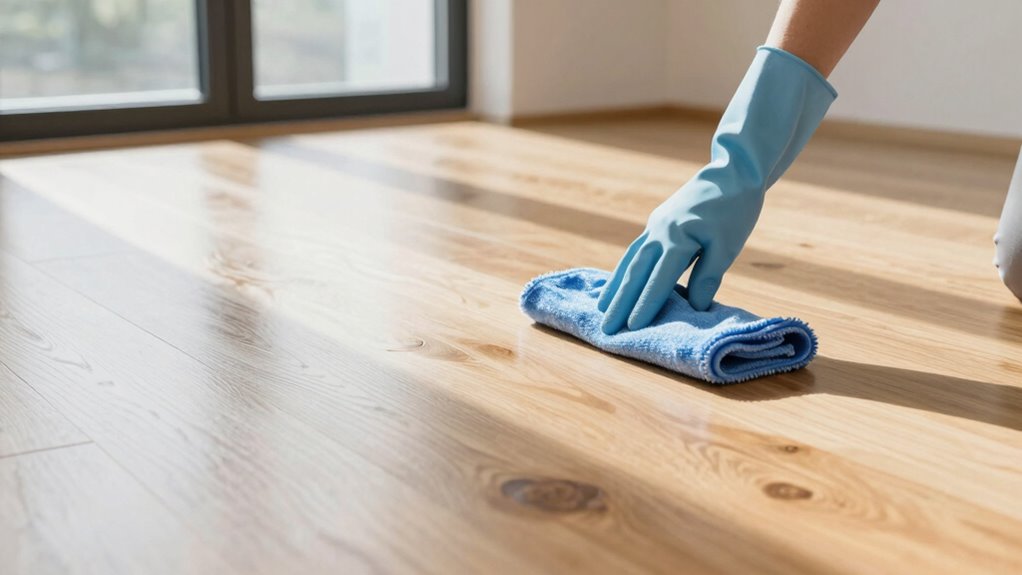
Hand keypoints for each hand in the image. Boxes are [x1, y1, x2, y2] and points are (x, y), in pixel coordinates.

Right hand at [597, 46, 835, 333]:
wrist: (731, 173)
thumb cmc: (735, 210)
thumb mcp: (728, 244)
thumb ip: (708, 275)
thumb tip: (694, 306)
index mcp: (679, 239)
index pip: (659, 279)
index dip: (645, 304)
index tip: (632, 327)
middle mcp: (660, 233)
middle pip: (635, 273)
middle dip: (620, 303)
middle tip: (605, 328)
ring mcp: (654, 227)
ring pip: (629, 261)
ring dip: (615, 287)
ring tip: (601, 309)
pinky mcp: (656, 224)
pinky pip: (634, 251)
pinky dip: (623, 269)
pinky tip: (617, 282)